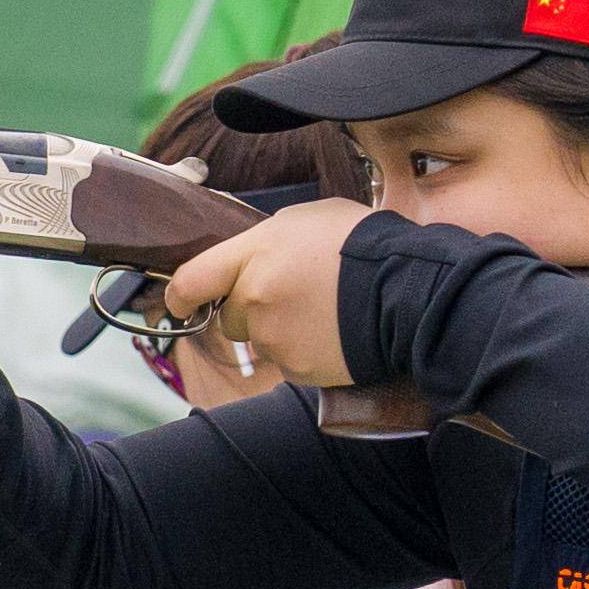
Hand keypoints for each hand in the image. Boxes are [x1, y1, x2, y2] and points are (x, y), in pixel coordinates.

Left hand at [164, 196, 370, 389]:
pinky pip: (289, 362)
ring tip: (326, 309)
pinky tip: (334, 331)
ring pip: (262, 339)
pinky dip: (306, 350)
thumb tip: (248, 259)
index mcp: (254, 255)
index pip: (192, 280)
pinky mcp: (296, 369)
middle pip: (231, 315)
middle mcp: (255, 299)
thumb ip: (265, 241)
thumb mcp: (308, 220)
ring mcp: (275, 338)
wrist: (410, 291)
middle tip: (297, 292)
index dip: (180, 294)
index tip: (179, 302)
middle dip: (253, 307)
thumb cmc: (364, 245)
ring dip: (283, 329)